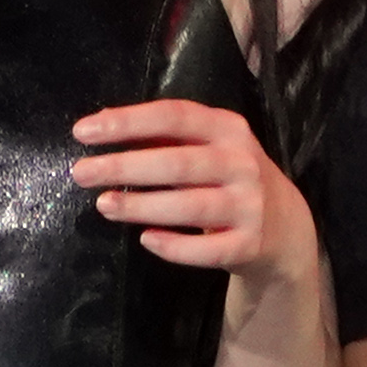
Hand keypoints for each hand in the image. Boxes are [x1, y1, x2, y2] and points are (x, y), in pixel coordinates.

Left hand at [70, 100, 309, 276]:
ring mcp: (249, 205)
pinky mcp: (249, 244)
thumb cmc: (229, 178)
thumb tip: (103, 128)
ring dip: (141, 206)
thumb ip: (165, 137)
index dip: (128, 122)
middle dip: (124, 167)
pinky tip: (147, 239)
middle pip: (177, 163)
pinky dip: (173, 246)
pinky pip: (205, 249)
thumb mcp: (210, 147)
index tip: (84, 132)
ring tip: (103, 205)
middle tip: (81, 172)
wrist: (285, 226)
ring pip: (189, 206)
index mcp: (228, 129)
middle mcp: (242, 163)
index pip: (174, 116)